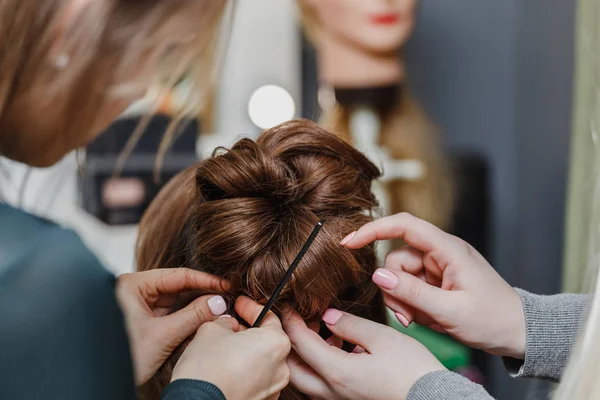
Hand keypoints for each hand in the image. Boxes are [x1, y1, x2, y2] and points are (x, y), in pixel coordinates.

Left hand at [116, 268, 229, 385]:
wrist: (100, 382)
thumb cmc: (121, 357)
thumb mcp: (162, 336)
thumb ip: (193, 316)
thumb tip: (219, 303)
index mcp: (131, 285)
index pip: (177, 275)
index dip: (205, 280)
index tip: (225, 285)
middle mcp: (133, 291)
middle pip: (176, 287)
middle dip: (201, 294)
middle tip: (225, 298)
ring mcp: (137, 306)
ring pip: (173, 301)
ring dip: (194, 306)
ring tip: (217, 309)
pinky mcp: (141, 321)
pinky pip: (168, 314)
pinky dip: (185, 317)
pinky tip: (202, 318)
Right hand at [171, 297, 291, 399]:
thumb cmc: (206, 368)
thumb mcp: (211, 330)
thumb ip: (225, 322)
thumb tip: (229, 325)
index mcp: (275, 343)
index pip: (267, 316)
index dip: (250, 307)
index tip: (239, 304)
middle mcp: (282, 367)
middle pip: (267, 341)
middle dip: (249, 331)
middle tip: (230, 326)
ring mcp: (273, 388)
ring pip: (262, 362)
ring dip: (247, 353)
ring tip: (225, 350)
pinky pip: (257, 381)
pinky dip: (246, 373)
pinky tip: (227, 370)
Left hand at [283, 308, 443, 399]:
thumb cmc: (413, 371)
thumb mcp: (382, 338)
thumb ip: (350, 325)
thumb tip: (328, 316)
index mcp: (337, 373)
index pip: (300, 343)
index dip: (291, 321)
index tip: (288, 305)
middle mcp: (332, 392)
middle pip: (293, 369)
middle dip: (289, 343)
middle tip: (298, 321)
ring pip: (306, 380)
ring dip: (306, 355)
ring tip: (322, 331)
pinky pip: (323, 386)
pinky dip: (322, 365)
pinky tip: (340, 348)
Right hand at [342, 212, 525, 358]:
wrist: (517, 332)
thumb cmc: (493, 319)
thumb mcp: (450, 311)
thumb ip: (412, 292)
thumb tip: (378, 275)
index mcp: (448, 249)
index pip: (403, 226)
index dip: (373, 229)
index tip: (349, 242)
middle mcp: (440, 253)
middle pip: (396, 260)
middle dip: (394, 289)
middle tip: (407, 317)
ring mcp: (437, 267)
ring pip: (399, 277)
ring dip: (402, 301)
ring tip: (420, 320)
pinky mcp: (436, 280)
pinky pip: (410, 288)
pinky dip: (411, 305)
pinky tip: (426, 319)